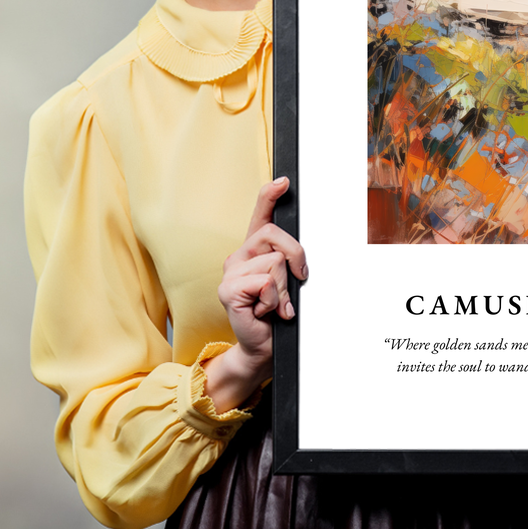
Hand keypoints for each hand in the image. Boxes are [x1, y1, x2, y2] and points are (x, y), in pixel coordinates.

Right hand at [203, 177, 307, 411]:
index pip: (260, 215)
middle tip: (297, 281)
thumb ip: (289, 261)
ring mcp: (230, 272)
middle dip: (296, 257)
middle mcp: (239, 256)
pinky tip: (265, 311)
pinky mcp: (228, 290)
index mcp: (254, 250)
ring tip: (275, 304)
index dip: (270, 195)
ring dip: (284, 288)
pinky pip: (265, 282)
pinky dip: (274, 300)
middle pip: (275, 235)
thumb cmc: (277, 314)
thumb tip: (299, 254)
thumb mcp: (288, 282)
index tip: (284, 181)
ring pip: (275, 262)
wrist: (263, 346)